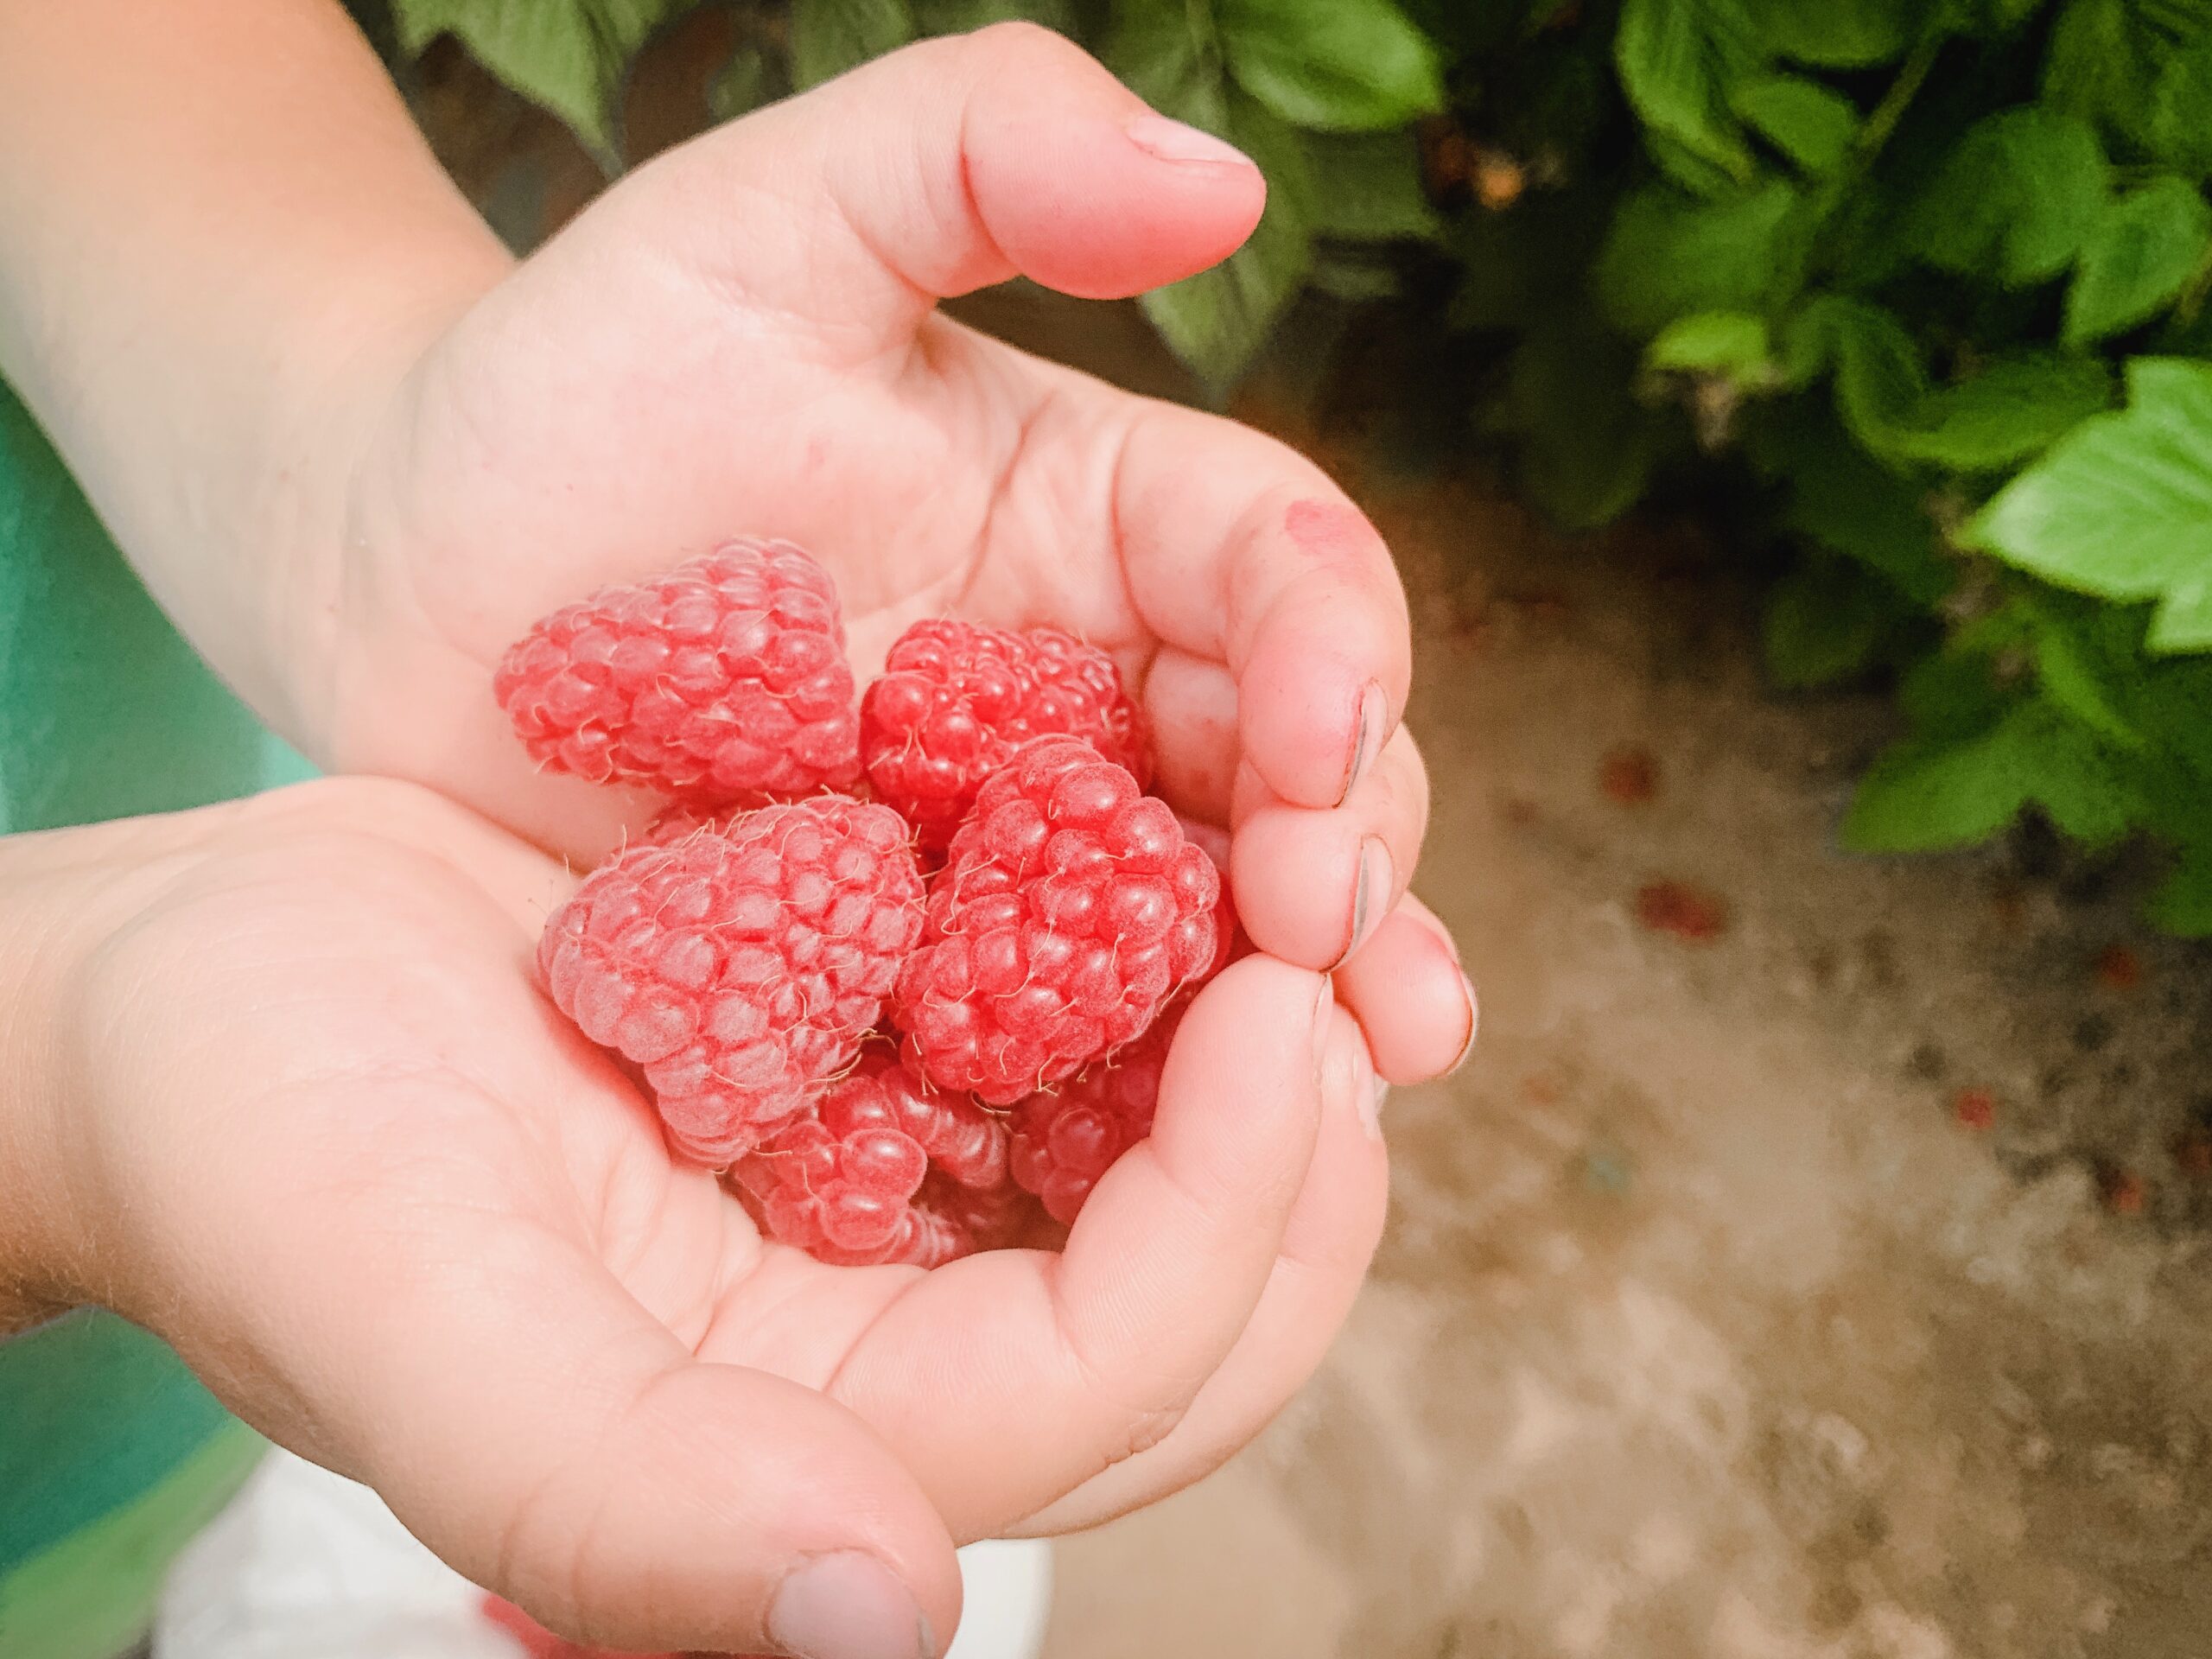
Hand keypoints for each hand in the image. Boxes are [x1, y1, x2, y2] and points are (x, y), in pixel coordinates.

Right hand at [0, 778, 1399, 1652]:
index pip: (1101, 1388)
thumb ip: (624, 1498)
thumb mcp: (405, 1309)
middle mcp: (882, 1353)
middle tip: (1351, 949)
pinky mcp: (871, 1073)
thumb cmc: (256, 1146)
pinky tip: (1194, 828)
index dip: (1234, 1221)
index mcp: (807, 1447)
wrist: (190, 992)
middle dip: (1305, 1148)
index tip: (1295, 1012)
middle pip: (1190, 1310)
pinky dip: (1156, 946)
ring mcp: (889, 1211)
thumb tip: (886, 1621)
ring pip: (1158, 1165)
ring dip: (1268, 1038)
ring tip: (1321, 877)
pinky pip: (1074, 1032)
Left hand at [304, 24, 1470, 1077]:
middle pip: (1294, 771)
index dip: (1335, 649)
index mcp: (1105, 519)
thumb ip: (979, 145)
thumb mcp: (756, 221)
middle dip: (1350, 854)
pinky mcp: (927, 971)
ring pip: (1208, 923)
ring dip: (1301, 1002)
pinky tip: (1175, 1159)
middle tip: (1349, 952)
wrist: (398, 578)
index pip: (1279, 572)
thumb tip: (1226, 185)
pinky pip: (1056, 1038)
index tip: (1325, 736)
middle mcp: (1097, 689)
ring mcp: (1018, 849)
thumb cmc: (569, 381)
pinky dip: (1134, 1093)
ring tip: (1364, 1073)